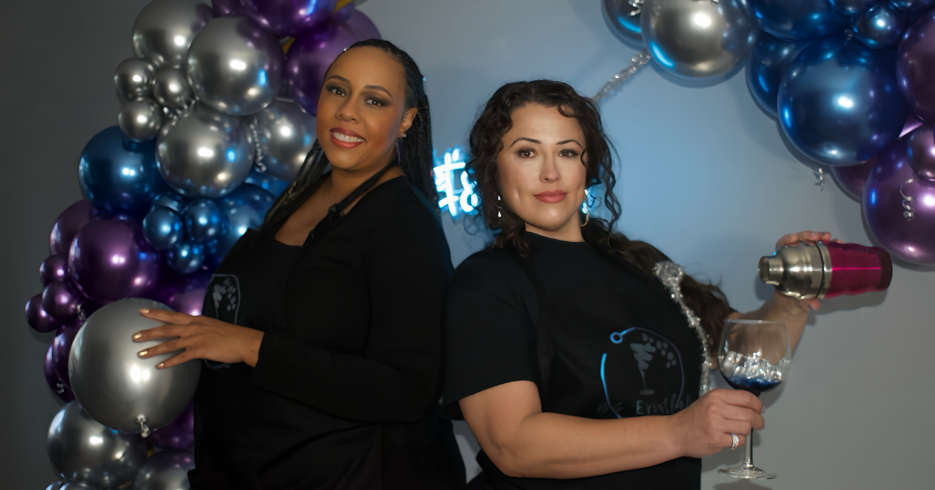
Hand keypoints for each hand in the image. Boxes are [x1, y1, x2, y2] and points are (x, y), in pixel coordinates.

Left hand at [133, 308, 263, 368]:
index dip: (157, 314)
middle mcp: (193, 328)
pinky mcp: (200, 350)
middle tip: (134, 336)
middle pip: (166, 329)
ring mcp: (196, 339)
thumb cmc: (230, 334)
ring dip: (154, 349)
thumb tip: (189, 331)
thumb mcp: (212, 325)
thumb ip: (199, 327)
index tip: (142, 312)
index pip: (172, 316)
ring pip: (170, 344)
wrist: (243, 341)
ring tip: (141, 354)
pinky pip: (181, 357)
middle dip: (149, 332)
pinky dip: (170, 362)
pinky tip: (160, 366)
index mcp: (196, 320)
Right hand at [667, 389, 764, 457]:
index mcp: (716, 396)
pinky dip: (737, 441)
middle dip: (758, 421)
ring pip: (746, 428)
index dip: (757, 405)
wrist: (676, 433)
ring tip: (737, 431)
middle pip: (749, 414)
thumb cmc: (694, 417)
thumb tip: (754, 407)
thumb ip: (729, 402)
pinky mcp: (717, 440)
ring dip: (745, 432)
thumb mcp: (709, 401)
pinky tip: (729, 438)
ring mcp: (716, 425)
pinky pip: (738, 441)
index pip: (746, 397)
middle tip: (758, 424)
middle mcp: (716, 408)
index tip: (760, 410)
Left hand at [773, 230, 840, 311]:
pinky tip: (837, 244)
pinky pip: (820, 250)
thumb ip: (803, 301)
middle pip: (797, 242)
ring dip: (820, 238)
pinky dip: (828, 246)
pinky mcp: (814, 262)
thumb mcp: (794, 302)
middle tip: (820, 236)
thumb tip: (814, 303)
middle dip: (808, 236)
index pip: (781, 247)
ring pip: (809, 244)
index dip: (787, 240)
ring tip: (830, 238)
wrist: (792, 308)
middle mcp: (791, 259)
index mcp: (782, 266)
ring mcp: (803, 259)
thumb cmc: (788, 302)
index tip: (795, 238)